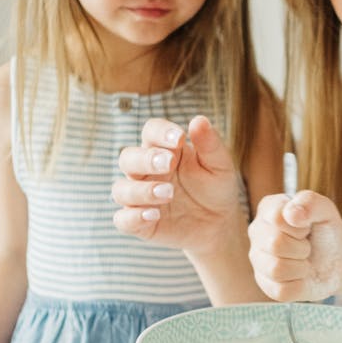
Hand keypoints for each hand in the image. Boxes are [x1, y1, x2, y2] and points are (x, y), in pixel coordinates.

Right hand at [112, 116, 242, 252]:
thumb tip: (199, 120)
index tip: (179, 138)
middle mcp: (146, 171)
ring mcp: (140, 197)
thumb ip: (210, 144)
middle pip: (128, 158)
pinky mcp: (140, 223)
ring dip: (141, 190)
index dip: (160, 132)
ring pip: (121, 189)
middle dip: (145, 160)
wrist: (220, 223)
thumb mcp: (220, 166)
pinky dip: (134, 217)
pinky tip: (154, 215)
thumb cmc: (216, 187)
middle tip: (168, 163)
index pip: (150, 132)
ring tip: (168, 193)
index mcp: (164, 150)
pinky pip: (123, 219)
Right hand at [248, 190, 341, 301]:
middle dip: (302, 247)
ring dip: (301, 267)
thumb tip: (291, 214)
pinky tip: (301, 276)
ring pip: (276, 269)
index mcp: (268, 209)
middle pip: (275, 244)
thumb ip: (311, 202)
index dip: (301, 226)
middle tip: (307, 246)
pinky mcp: (266, 285)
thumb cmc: (327, 231)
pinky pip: (282, 291)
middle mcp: (257, 233)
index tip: (308, 227)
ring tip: (304, 260)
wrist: (338, 260)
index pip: (276, 218)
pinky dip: (301, 285)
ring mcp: (258, 260)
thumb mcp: (327, 210)